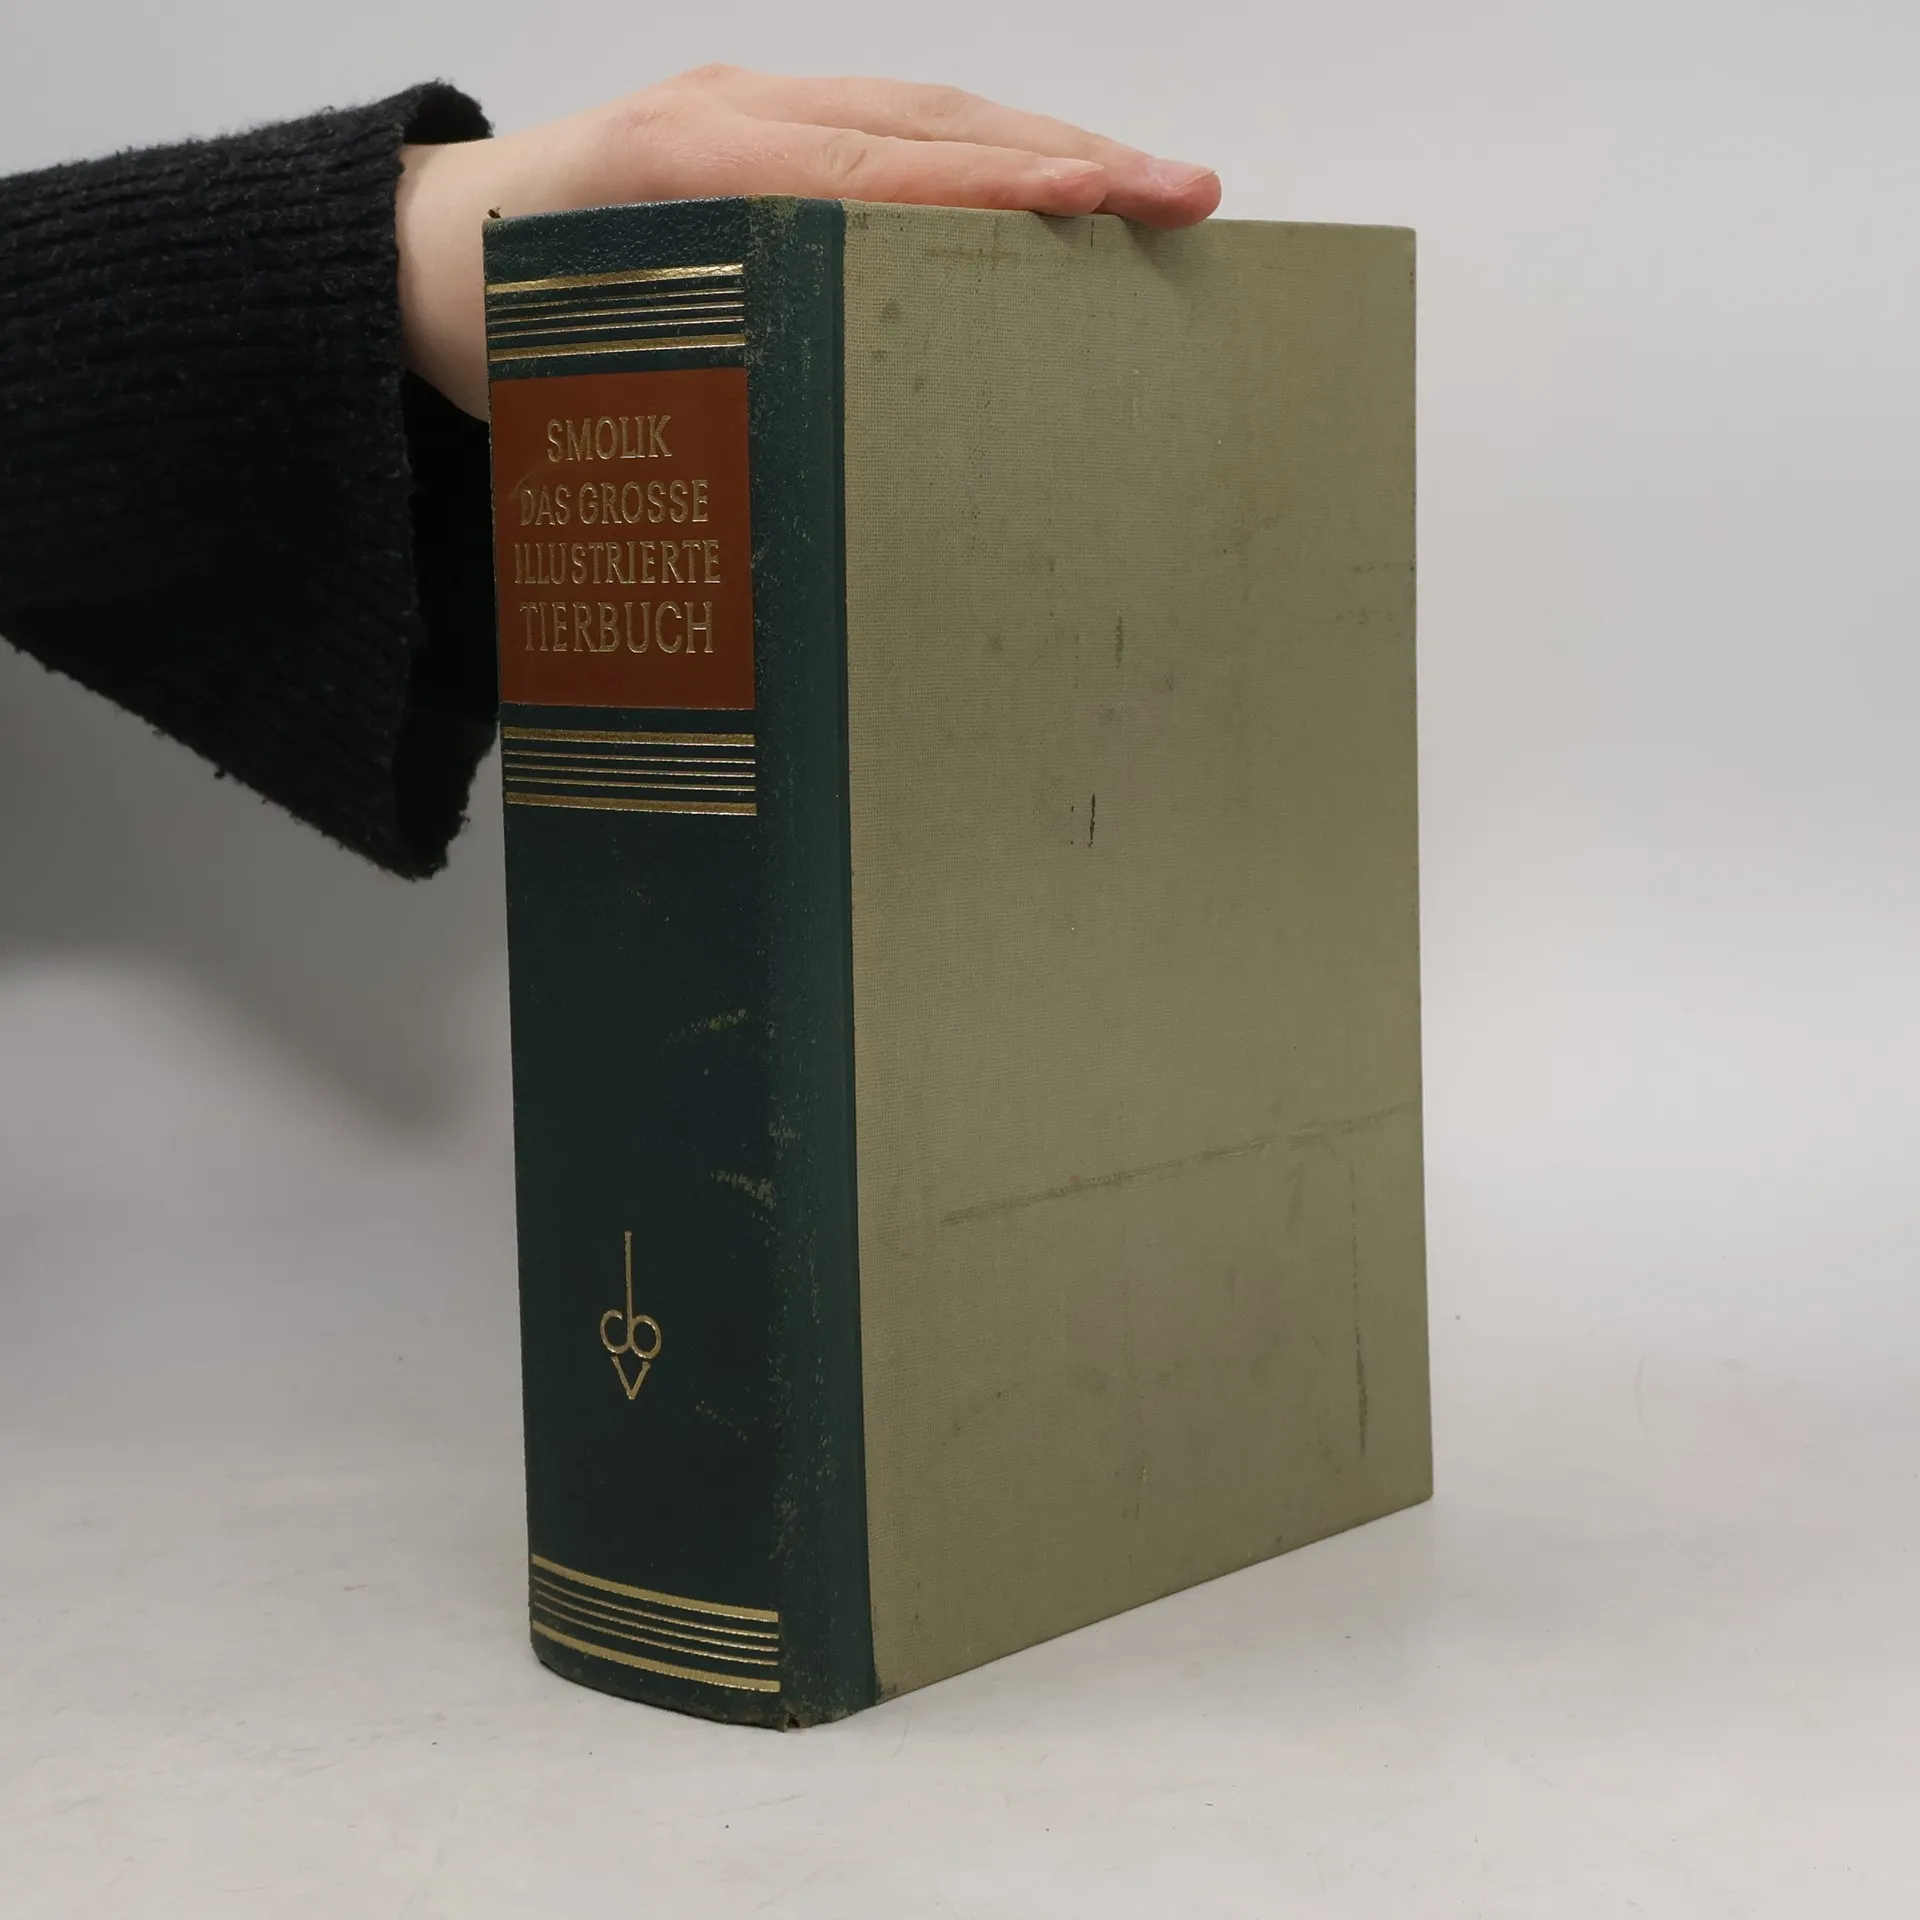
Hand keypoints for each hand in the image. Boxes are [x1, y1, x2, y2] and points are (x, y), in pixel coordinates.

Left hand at [396, 67, 1220, 416]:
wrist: (420, 256)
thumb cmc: (505, 331)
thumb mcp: (597, 384)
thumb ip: (710, 404)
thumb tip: (841, 486)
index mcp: (688, 173)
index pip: (875, 174)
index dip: (996, 190)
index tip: (1100, 202)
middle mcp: (730, 116)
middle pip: (930, 123)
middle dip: (1067, 156)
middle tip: (1183, 193)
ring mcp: (745, 101)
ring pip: (923, 110)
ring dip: (1044, 145)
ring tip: (1148, 188)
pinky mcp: (755, 113)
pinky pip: (888, 119)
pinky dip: (980, 149)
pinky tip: (1046, 182)